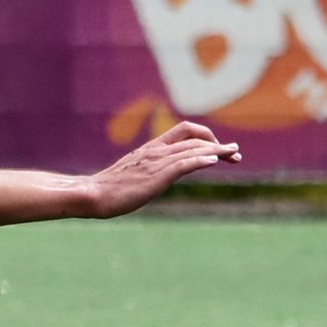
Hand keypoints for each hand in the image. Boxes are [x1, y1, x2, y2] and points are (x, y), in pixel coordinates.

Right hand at [89, 121, 240, 216]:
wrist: (91, 195)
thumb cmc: (107, 189)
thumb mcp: (131, 174)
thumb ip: (146, 171)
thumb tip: (153, 177)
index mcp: (150, 149)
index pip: (184, 131)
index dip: (206, 135)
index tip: (218, 148)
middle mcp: (156, 151)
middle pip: (195, 139)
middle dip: (219, 145)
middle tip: (235, 154)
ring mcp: (156, 163)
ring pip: (194, 149)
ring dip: (218, 151)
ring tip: (235, 155)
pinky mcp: (156, 176)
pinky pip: (184, 164)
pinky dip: (201, 160)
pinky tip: (215, 161)